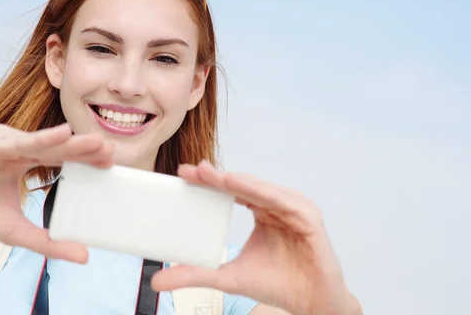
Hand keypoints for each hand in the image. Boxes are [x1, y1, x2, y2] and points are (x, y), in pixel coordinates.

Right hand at [0, 123, 112, 262]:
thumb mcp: (17, 232)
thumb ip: (49, 242)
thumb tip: (84, 256)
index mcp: (23, 160)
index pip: (60, 155)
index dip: (84, 157)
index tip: (110, 162)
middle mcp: (14, 147)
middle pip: (55, 146)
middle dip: (83, 147)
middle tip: (111, 150)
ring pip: (39, 141)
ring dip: (67, 142)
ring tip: (94, 143)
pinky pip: (14, 142)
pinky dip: (37, 139)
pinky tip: (61, 136)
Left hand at [151, 161, 361, 314]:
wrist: (313, 303)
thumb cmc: (276, 284)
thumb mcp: (228, 277)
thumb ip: (195, 275)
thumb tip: (157, 281)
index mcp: (262, 211)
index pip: (232, 191)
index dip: (209, 182)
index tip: (182, 175)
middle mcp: (277, 204)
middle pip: (244, 185)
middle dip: (216, 177)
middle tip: (191, 170)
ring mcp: (294, 208)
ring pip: (261, 189)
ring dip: (237, 181)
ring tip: (213, 175)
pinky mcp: (308, 217)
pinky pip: (282, 201)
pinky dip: (262, 192)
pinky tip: (242, 186)